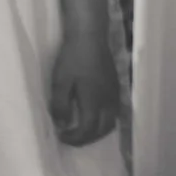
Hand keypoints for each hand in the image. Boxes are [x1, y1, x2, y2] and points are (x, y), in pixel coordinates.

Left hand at [48, 26, 119, 146]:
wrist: (90, 37)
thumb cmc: (73, 59)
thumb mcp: (60, 83)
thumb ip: (60, 106)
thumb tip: (62, 125)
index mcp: (94, 101)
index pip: (88, 130)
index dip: (74, 138)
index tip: (60, 136)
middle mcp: (108, 100)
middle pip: (102, 130)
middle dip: (86, 139)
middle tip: (71, 137)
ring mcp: (114, 93)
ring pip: (111, 122)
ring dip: (97, 131)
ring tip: (82, 129)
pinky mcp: (116, 86)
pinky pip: (114, 112)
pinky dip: (104, 121)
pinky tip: (93, 114)